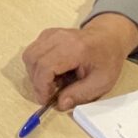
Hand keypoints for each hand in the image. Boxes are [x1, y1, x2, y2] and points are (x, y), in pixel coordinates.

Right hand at [22, 13, 137, 109]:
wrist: (108, 38)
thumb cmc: (106, 59)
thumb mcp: (101, 83)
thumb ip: (80, 94)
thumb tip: (60, 104)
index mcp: (75, 49)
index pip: (46, 66)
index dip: (41, 86)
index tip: (44, 99)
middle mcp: (59, 38)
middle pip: (33, 59)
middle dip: (36, 81)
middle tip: (49, 93)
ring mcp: (52, 34)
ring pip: (29, 55)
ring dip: (35, 73)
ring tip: (52, 81)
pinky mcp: (47, 34)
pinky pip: (33, 50)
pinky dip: (37, 65)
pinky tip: (52, 71)